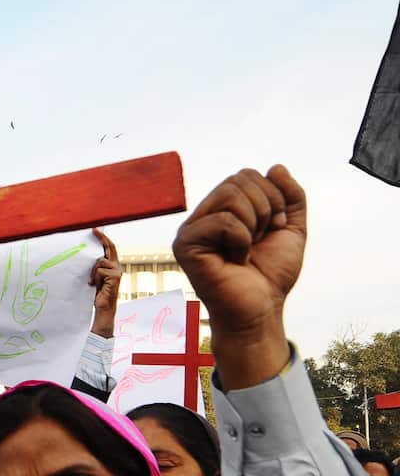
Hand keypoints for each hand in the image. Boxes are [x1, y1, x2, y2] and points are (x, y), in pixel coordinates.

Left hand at [88, 229, 120, 338]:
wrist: (104, 307)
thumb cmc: (99, 293)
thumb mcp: (96, 277)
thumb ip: (96, 267)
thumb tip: (88, 257)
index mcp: (113, 265)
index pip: (109, 248)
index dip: (103, 238)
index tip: (95, 230)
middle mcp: (117, 266)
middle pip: (110, 248)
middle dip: (102, 238)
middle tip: (93, 230)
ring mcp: (117, 271)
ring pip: (100, 262)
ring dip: (93, 271)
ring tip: (93, 282)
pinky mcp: (115, 277)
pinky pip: (100, 270)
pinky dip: (94, 277)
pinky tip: (94, 285)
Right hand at [172, 165, 305, 388]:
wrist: (260, 309)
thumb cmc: (270, 275)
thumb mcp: (291, 228)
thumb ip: (290, 196)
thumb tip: (275, 167)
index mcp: (222, 210)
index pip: (247, 175)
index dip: (272, 197)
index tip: (273, 229)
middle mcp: (203, 216)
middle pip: (238, 179)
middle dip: (265, 207)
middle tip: (262, 238)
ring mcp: (190, 230)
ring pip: (230, 194)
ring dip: (253, 223)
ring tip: (247, 249)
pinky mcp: (184, 245)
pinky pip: (223, 221)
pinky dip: (241, 240)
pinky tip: (235, 259)